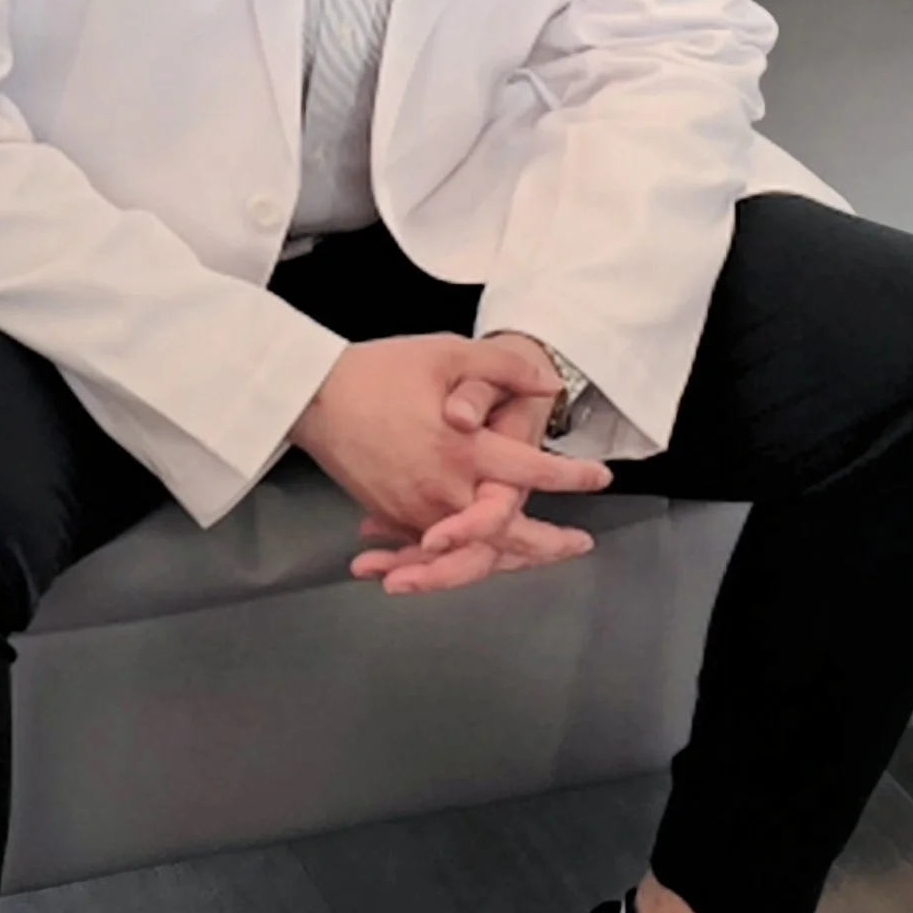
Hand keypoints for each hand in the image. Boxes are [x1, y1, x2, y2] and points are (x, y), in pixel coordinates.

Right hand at [290, 331, 609, 567]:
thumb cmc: (380, 370)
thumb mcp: (447, 354)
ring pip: (470, 551)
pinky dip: (456, 556)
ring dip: (506, 559)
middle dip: (546, 546)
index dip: (571, 476)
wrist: (312, 396)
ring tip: (537, 557)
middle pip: (505, 533)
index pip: (530, 471)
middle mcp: (442, 489)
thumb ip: (503, 368)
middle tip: (579, 545)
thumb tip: (549, 386)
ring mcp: (414, 509)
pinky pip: (433, 548)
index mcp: (462, 449)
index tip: (600, 478)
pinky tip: (477, 556)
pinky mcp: (392, 515)